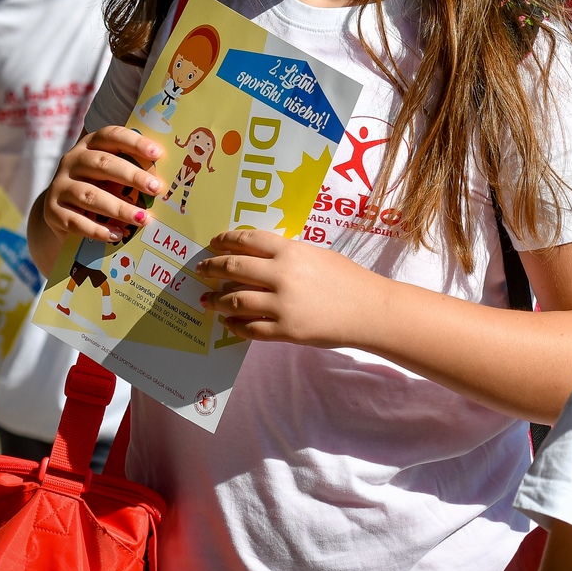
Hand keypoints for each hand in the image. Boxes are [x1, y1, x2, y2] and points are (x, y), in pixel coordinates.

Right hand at [40, 126, 163, 243]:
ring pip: (90, 195)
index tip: (159, 153)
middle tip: (156, 188)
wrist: (64, 213)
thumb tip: (166, 181)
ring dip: (119, 208)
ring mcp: (59, 186)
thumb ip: (133, 171)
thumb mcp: (113, 176)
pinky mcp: (51, 211)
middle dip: (132, 176)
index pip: (111, 136)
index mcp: (90, 145)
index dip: (135, 142)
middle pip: (103, 164)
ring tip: (143, 218)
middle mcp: (71, 161)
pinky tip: (118, 234)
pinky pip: (76, 221)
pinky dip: (98, 229)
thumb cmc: (101, 187)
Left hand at [196, 229, 377, 346]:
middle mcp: (281, 275)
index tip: (214, 243)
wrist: (369, 310)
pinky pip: (249, 328)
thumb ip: (288, 254)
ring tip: (207, 300)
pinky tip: (228, 323)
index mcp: (291, 251)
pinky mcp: (285, 330)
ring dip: (216, 300)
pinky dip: (234, 325)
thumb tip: (259, 257)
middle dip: (212, 268)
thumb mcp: (318, 255)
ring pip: (234, 300)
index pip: (247, 240)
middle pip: (233, 268)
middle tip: (201, 270)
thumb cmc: (348, 279)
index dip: (225, 240)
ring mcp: (281, 305)